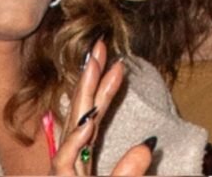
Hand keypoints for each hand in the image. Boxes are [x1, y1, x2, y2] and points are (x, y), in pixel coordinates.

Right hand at [50, 39, 153, 175]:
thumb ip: (130, 170)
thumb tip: (148, 145)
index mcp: (83, 155)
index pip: (94, 116)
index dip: (105, 88)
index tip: (118, 63)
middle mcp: (72, 157)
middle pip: (81, 112)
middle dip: (89, 77)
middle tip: (99, 47)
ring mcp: (64, 170)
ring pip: (72, 128)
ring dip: (83, 96)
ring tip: (93, 68)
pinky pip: (65, 160)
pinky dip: (75, 141)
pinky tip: (88, 123)